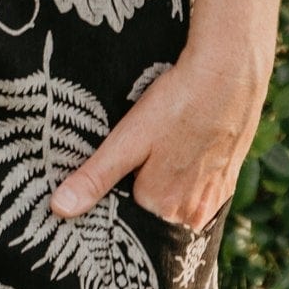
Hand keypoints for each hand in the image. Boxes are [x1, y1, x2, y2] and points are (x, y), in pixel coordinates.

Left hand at [47, 41, 266, 228]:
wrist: (230, 74)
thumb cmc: (176, 103)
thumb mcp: (128, 138)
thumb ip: (95, 177)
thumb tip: (58, 209)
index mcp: (161, 206)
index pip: (127, 212)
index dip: (119, 188)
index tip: (119, 166)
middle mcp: (190, 214)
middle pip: (155, 211)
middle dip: (145, 190)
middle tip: (145, 152)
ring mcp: (213, 200)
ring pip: (179, 203)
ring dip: (170, 186)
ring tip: (166, 149)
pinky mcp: (229, 182)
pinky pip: (201, 194)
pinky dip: (192, 179)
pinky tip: (187, 151)